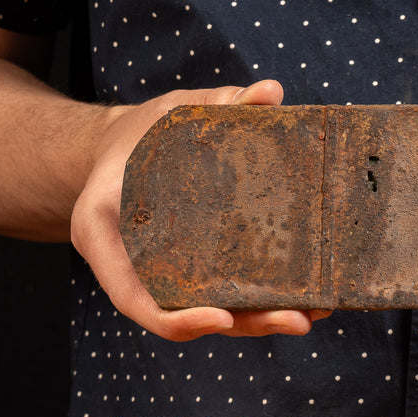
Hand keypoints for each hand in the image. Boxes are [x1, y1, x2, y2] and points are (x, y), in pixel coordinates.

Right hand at [69, 79, 329, 340]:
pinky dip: (261, 301)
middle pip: (185, 315)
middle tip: (298, 320)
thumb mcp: (168, 111)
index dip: (177, 317)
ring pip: (211, 312)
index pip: (133, 296)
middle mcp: (131, 267)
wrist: (122, 150)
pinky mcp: (194, 272)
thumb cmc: (140, 132)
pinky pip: (223, 295)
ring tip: (313, 313)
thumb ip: (217, 101)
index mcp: (103, 233)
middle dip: (244, 325)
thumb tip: (270, 92)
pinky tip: (307, 295)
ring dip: (262, 321)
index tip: (223, 317)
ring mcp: (165, 275)